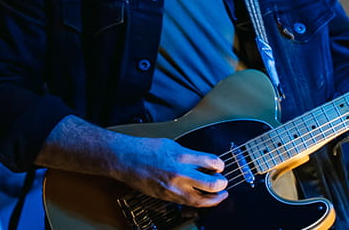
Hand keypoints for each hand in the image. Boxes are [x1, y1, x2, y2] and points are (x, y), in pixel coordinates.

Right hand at [112, 135, 228, 207]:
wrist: (125, 159)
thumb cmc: (145, 149)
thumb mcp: (172, 145)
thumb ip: (189, 155)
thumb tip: (203, 162)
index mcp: (181, 155)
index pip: (212, 162)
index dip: (220, 165)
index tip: (219, 166)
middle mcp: (179, 173)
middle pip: (211, 184)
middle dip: (221, 184)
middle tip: (223, 182)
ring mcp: (172, 187)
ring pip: (200, 200)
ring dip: (214, 199)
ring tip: (220, 196)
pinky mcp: (166, 196)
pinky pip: (187, 203)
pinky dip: (198, 202)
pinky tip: (202, 199)